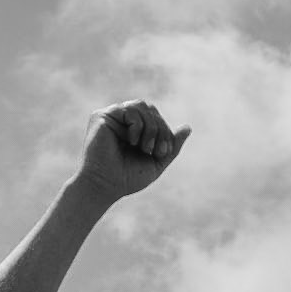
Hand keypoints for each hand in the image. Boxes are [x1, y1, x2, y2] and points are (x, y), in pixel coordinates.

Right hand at [73, 101, 190, 203]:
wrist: (106, 186)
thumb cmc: (127, 178)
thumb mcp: (157, 161)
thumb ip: (171, 145)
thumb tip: (188, 127)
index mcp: (133, 129)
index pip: (156, 117)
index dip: (165, 131)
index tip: (162, 153)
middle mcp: (121, 120)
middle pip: (150, 109)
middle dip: (160, 129)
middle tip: (156, 151)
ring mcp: (112, 117)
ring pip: (142, 106)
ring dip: (150, 128)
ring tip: (144, 147)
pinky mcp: (102, 116)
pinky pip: (130, 109)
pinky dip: (138, 126)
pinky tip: (132, 141)